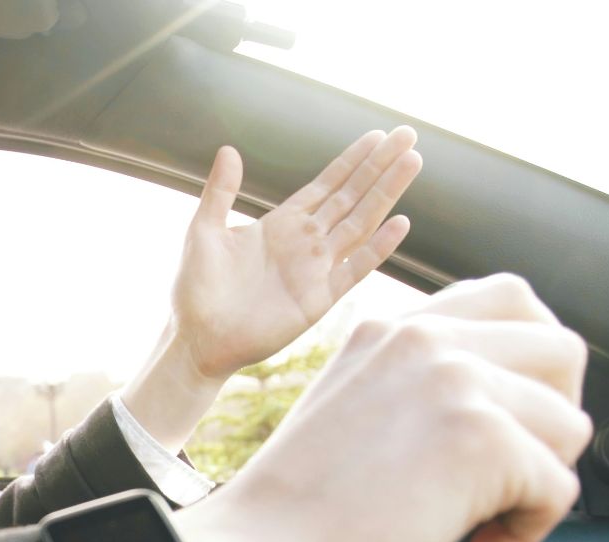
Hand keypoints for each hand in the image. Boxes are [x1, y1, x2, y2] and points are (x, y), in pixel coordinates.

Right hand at [170, 274, 590, 541]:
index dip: (530, 366)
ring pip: (570, 426)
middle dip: (553, 419)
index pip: (513, 301)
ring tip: (477, 517)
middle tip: (505, 472)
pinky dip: (524, 533)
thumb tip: (499, 403)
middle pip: (563, 353)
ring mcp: (457, 383)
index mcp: (396, 328)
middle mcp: (428, 340)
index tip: (504, 418)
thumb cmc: (292, 508)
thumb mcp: (351, 405)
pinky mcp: (482, 441)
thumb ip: (415, 383)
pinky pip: (559, 489)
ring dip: (538, 482)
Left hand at [174, 127, 422, 380]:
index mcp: (281, 224)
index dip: (352, 161)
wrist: (197, 338)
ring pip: (360, 222)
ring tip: (412, 162)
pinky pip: (355, 269)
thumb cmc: (196, 289)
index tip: (378, 136)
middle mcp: (305, 242)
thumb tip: (229, 149)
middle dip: (379, 166)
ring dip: (386, 193)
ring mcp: (315, 269)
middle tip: (408, 136)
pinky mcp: (318, 299)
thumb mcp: (204, 231)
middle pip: (352, 196)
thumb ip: (221, 192)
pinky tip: (400, 223)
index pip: (326, 185)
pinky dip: (378, 247)